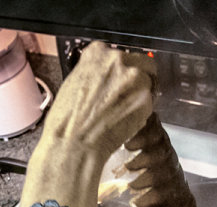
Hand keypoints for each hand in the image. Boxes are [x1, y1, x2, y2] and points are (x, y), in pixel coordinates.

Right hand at [19, 42, 155, 206]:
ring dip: (141, 95)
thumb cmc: (67, 120)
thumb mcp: (74, 83)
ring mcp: (134, 78)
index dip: (123, 69)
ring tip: (123, 112)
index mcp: (98, 52)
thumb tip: (108, 76)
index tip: (121, 80)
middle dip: (137, 80)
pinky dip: (141, 111)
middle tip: (126, 98)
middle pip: (142, 63)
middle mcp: (118, 59)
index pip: (121, 54)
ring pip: (148, 82)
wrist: (73, 143)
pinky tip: (124, 121)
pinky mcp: (145, 99)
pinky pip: (150, 102)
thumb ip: (96, 73)